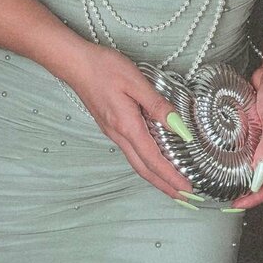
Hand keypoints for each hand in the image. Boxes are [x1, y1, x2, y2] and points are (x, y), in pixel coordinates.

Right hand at [65, 45, 196, 201]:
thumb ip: (158, 105)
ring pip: (136, 162)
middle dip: (164, 186)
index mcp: (127, 126)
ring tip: (171, 184)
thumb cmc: (104, 68)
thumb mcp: (135, 82)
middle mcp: (119, 135)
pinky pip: (131, 152)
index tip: (187, 190)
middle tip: (184, 199)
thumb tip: (179, 127)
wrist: (75, 63)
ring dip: (155, 177)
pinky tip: (152, 160)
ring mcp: (112, 132)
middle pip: (144, 169)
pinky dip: (145, 163)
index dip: (172, 177)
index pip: (154, 160)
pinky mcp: (110, 126)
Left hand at [230, 65, 262, 209]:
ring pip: (251, 167)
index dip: (255, 197)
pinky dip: (234, 158)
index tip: (237, 204)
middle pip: (261, 180)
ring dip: (238, 176)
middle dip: (246, 192)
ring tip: (220, 184)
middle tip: (225, 198)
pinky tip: (220, 160)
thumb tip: (258, 174)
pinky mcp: (255, 132)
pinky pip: (244, 151)